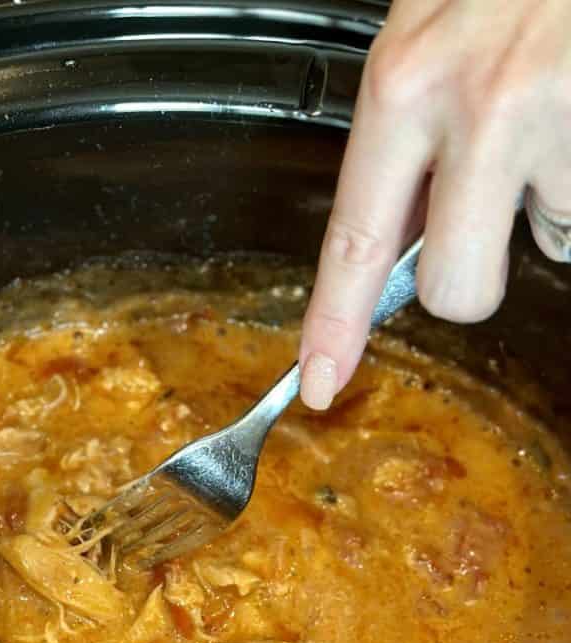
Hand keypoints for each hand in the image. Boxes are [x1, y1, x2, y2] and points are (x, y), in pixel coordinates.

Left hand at [299, 0, 570, 409]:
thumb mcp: (424, 37)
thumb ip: (405, 138)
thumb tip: (399, 234)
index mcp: (407, 87)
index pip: (352, 241)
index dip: (334, 325)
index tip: (320, 381)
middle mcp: (483, 110)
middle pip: (456, 288)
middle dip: (470, 276)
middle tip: (486, 214)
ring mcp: (558, 123)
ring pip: (550, 238)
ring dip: (550, 199)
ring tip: (553, 114)